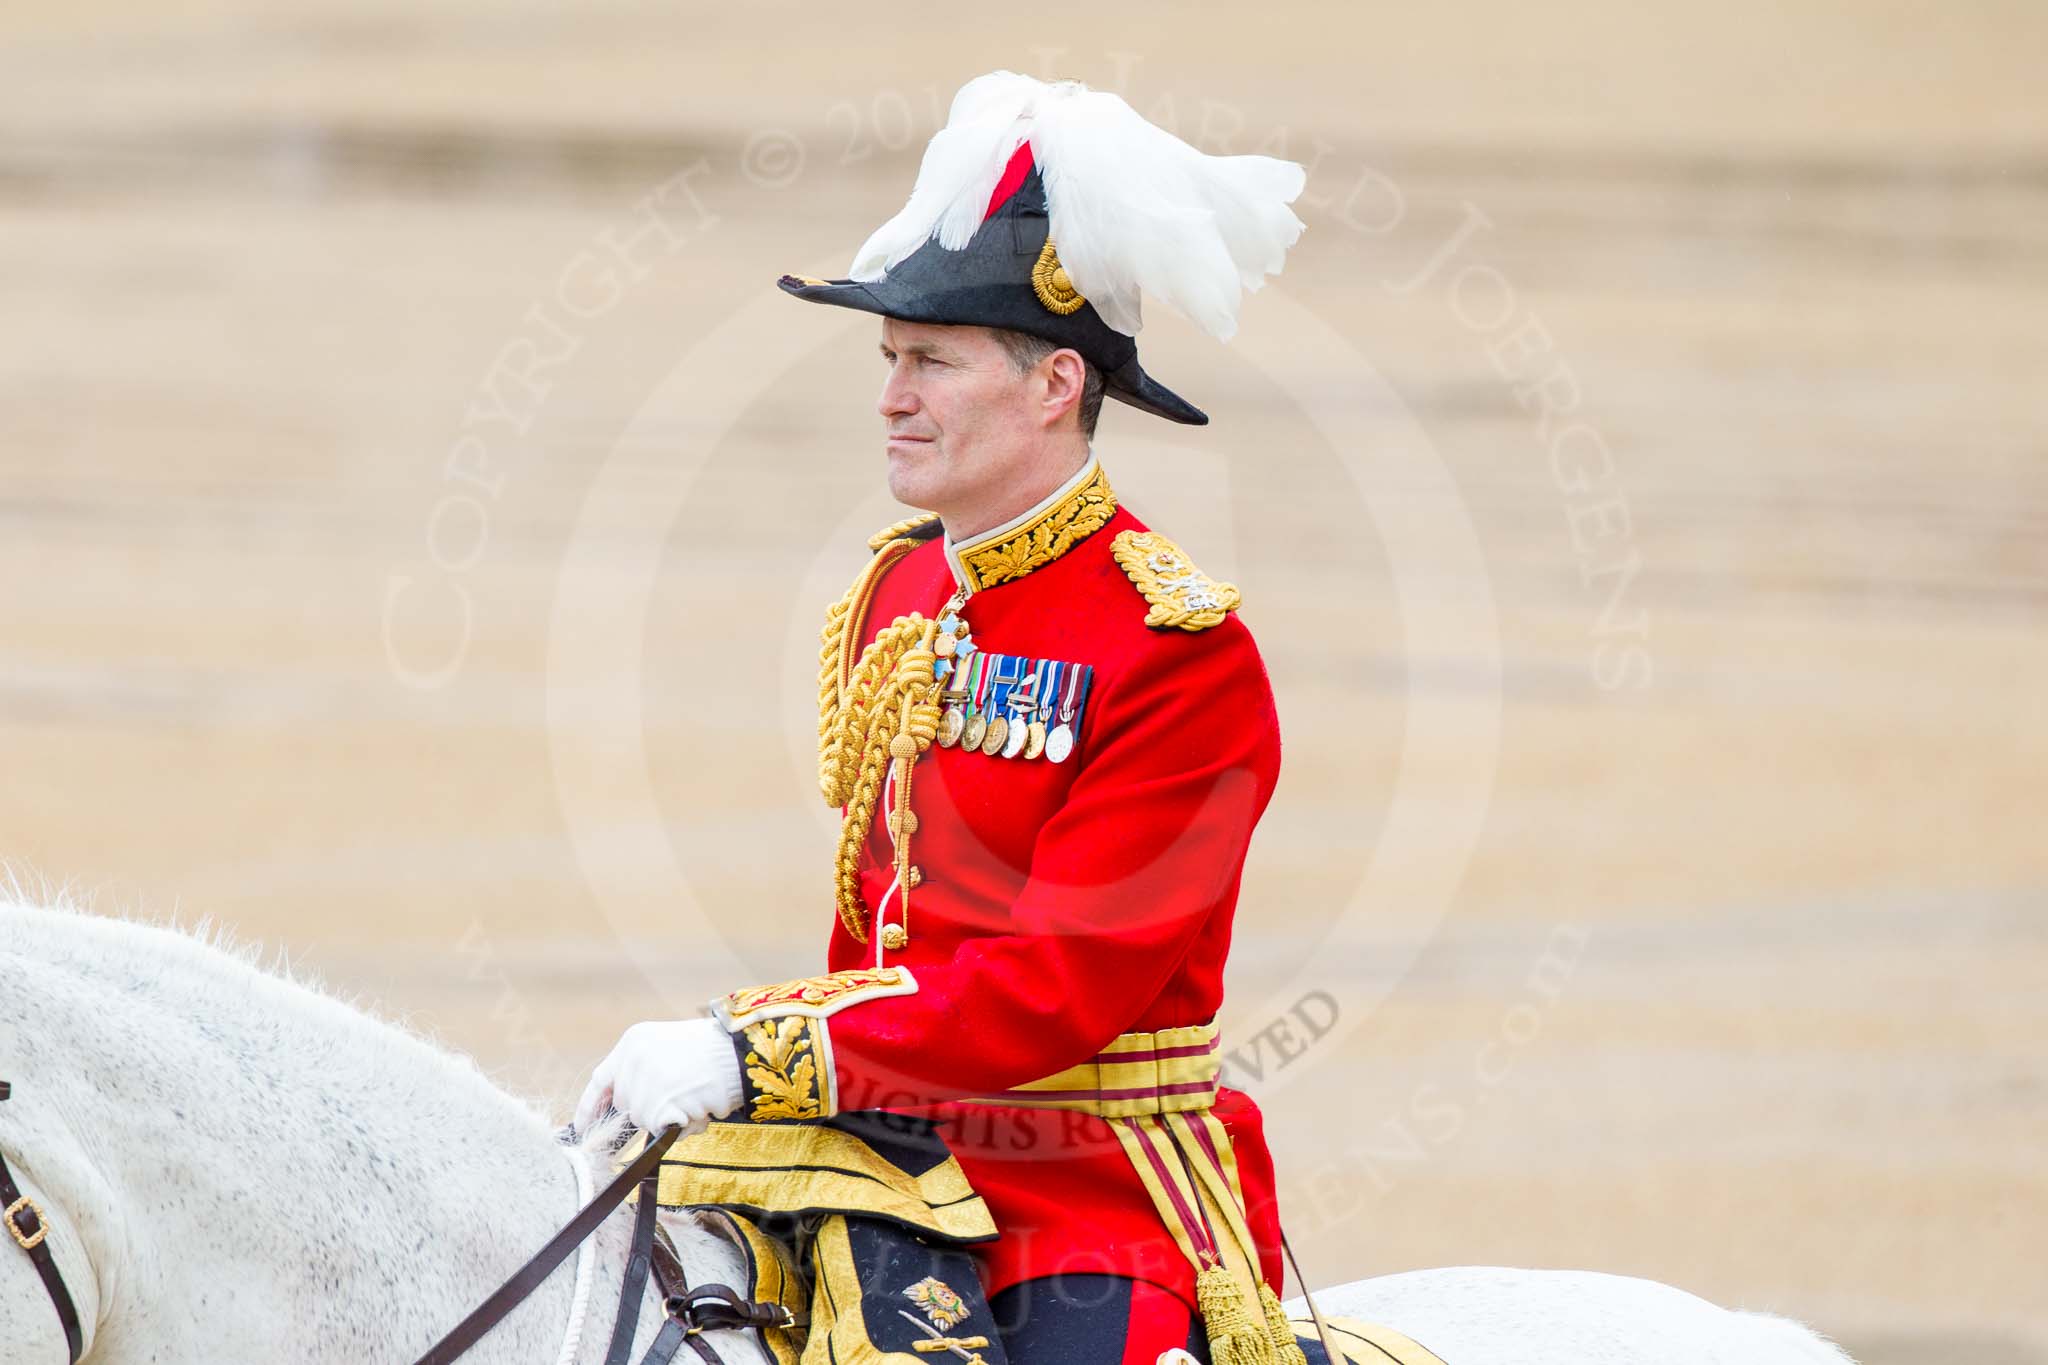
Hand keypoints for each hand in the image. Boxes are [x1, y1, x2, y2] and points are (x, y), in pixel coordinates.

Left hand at [573, 1017, 744, 1135]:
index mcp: (632, 1042)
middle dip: (647, 1108)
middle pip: (626, 1105)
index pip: (600, 1081)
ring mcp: (645, 1084)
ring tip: (695, 1098)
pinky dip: (682, 1126)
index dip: (589, 1107)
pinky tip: (699, 1107)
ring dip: (668, 1117)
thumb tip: (626, 1107)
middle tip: (679, 1095)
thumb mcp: (667, 1046)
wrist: (738, 1051)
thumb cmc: (710, 1051)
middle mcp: (633, 1061)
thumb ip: (642, 1071)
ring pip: (644, 1120)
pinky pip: (661, 1130)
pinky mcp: (659, 1106)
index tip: (582, 1127)